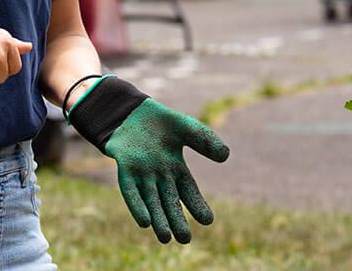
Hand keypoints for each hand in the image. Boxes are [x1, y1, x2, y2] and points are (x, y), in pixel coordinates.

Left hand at [68, 77, 229, 243]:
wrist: (130, 111)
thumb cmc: (160, 122)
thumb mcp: (187, 127)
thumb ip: (205, 140)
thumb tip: (226, 156)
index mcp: (176, 168)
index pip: (189, 191)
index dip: (197, 205)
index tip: (207, 220)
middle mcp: (159, 176)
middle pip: (170, 202)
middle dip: (177, 221)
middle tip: (185, 239)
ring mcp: (142, 174)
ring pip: (151, 202)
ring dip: (158, 220)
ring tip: (166, 238)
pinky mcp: (125, 169)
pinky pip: (131, 191)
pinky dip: (137, 205)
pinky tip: (144, 222)